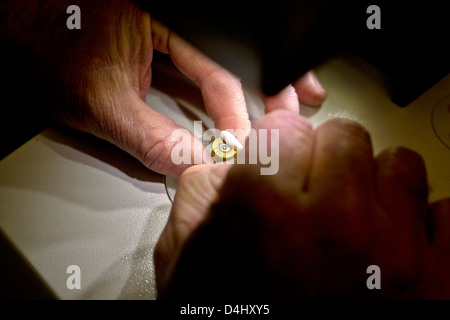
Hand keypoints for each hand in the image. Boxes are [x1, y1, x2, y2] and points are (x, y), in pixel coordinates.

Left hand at [3, 0, 325, 177]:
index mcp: (159, 15)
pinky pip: (201, 66)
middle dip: (272, 81)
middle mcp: (171, 19)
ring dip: (259, 80)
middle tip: (299, 107)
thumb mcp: (97, 101)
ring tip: (292, 98)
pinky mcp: (159, 46)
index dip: (235, 108)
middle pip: (236, 52)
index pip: (217, 66)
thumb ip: (147, 136)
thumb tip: (192, 168)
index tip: (244, 143)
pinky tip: (242, 101)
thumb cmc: (42, 49)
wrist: (12, 32)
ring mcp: (167, 29)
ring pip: (224, 57)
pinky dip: (223, 87)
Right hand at [154, 109, 449, 298]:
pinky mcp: (442, 281)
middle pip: (344, 135)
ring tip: (354, 219)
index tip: (277, 166)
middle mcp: (335, 222)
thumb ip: (199, 197)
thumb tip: (233, 161)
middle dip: (323, 158)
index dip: (275, 147)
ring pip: (399, 163)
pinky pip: (444, 213)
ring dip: (373, 185)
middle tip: (313, 193)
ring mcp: (397, 250)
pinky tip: (391, 246)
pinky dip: (420, 224)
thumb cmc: (227, 319)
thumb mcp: (185, 265)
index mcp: (264, 213)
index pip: (283, 127)